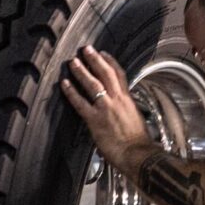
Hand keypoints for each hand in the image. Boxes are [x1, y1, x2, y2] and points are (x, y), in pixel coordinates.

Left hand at [59, 46, 149, 162]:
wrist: (139, 154)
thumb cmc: (139, 143)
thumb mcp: (135, 120)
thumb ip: (126, 111)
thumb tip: (122, 111)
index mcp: (128, 100)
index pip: (119, 75)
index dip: (111, 62)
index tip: (104, 54)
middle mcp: (117, 100)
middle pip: (105, 73)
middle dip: (95, 59)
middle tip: (86, 49)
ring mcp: (105, 108)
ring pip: (93, 84)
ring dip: (82, 71)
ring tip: (73, 62)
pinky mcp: (95, 120)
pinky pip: (80, 103)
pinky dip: (71, 92)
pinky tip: (64, 84)